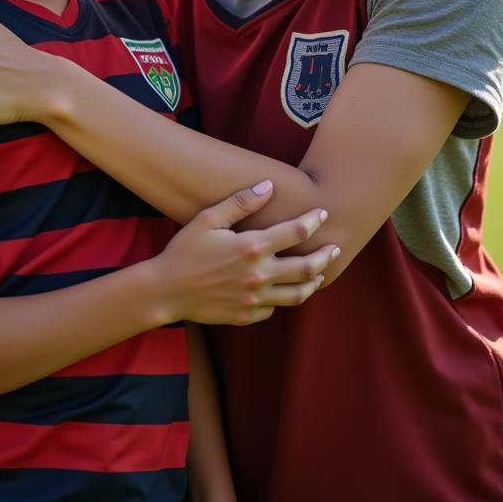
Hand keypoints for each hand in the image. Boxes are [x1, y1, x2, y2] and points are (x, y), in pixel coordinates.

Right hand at [152, 181, 338, 326]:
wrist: (166, 290)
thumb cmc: (185, 250)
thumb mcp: (208, 219)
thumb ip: (240, 202)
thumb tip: (268, 186)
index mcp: (251, 247)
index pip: (295, 232)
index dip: (313, 220)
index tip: (323, 214)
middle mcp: (259, 274)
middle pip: (307, 266)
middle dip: (326, 255)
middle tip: (335, 248)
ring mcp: (255, 298)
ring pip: (298, 294)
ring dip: (313, 281)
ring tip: (319, 274)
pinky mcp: (247, 315)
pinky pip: (274, 308)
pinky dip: (282, 298)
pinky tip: (282, 290)